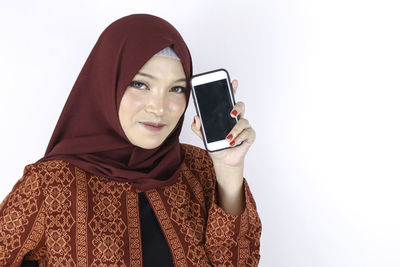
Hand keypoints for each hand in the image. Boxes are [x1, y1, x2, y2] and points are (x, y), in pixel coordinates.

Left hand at [191, 79, 254, 214]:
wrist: (223, 160)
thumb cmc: (215, 145)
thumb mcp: (203, 136)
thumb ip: (197, 127)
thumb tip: (196, 118)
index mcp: (225, 115)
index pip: (230, 99)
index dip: (232, 90)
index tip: (233, 82)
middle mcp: (236, 118)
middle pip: (241, 105)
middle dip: (237, 107)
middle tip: (230, 113)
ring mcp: (244, 127)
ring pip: (243, 121)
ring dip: (235, 130)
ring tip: (227, 139)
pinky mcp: (249, 136)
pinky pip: (247, 133)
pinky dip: (239, 138)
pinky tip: (233, 143)